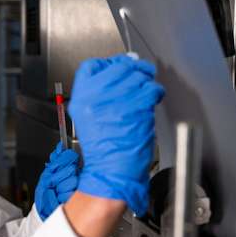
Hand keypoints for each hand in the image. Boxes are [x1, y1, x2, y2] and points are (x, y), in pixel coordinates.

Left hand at [35, 143, 80, 220]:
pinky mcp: (80, 199)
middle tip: (50, 183)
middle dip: (56, 177)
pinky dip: (60, 196)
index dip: (61, 161)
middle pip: (72, 168)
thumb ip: (54, 162)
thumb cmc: (45, 193)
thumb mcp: (46, 175)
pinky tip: (59, 198)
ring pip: (72, 180)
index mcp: (70, 168)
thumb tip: (59, 148)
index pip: (72, 156)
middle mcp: (77, 176)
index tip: (52, 168)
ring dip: (58, 187)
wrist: (43, 209)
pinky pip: (71, 193)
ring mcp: (80, 187)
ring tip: (55, 192)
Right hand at [67, 55, 164, 216]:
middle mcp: (95, 98)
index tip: (119, 68)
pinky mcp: (135, 108)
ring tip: (143, 97)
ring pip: (138, 77)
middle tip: (139, 79)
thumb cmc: (104, 148)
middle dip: (133, 71)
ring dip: (146, 84)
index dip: (109, 64)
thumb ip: (102, 91)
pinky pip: (151, 89)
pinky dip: (155, 93)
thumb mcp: (89, 116)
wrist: (111, 172)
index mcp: (80, 98)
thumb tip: (126, 66)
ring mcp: (115, 102)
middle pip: (118, 67)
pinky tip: (150, 103)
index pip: (92, 65)